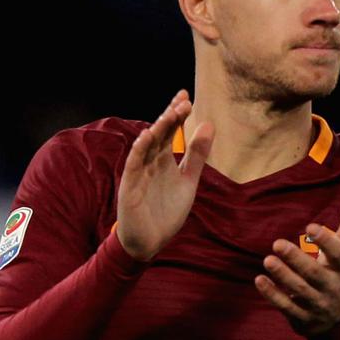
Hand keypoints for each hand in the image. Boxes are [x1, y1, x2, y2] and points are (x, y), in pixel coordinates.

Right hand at [116, 89, 213, 260]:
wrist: (150, 243)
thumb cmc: (166, 212)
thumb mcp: (188, 181)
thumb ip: (197, 155)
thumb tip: (209, 124)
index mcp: (163, 160)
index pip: (170, 131)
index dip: (176, 114)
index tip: (186, 96)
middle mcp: (150, 162)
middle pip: (159, 134)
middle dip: (171, 117)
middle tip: (184, 101)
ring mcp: (138, 173)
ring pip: (147, 146)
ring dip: (158, 129)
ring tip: (170, 113)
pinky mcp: (130, 187)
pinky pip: (134, 165)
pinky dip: (140, 150)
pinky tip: (147, 136)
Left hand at [255, 192, 339, 335]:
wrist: (338, 317)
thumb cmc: (339, 272)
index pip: (338, 254)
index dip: (326, 241)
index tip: (310, 227)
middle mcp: (333, 288)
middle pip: (315, 274)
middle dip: (296, 260)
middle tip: (277, 244)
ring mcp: (319, 305)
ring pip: (300, 291)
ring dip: (283, 276)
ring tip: (268, 260)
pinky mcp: (303, 318)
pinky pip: (287, 307)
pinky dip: (273, 295)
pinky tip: (260, 280)